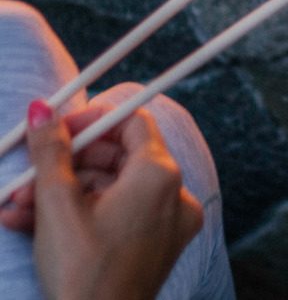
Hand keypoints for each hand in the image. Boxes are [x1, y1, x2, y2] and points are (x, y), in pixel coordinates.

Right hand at [1, 99, 202, 299]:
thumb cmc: (81, 274)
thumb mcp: (57, 204)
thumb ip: (51, 150)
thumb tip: (43, 110)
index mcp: (160, 174)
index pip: (132, 121)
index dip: (92, 120)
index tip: (57, 129)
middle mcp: (175, 194)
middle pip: (119, 156)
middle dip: (66, 164)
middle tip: (28, 171)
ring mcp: (168, 224)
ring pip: (111, 190)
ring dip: (62, 194)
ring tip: (17, 205)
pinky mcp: (154, 248)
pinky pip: (118, 216)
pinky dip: (80, 217)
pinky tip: (30, 224)